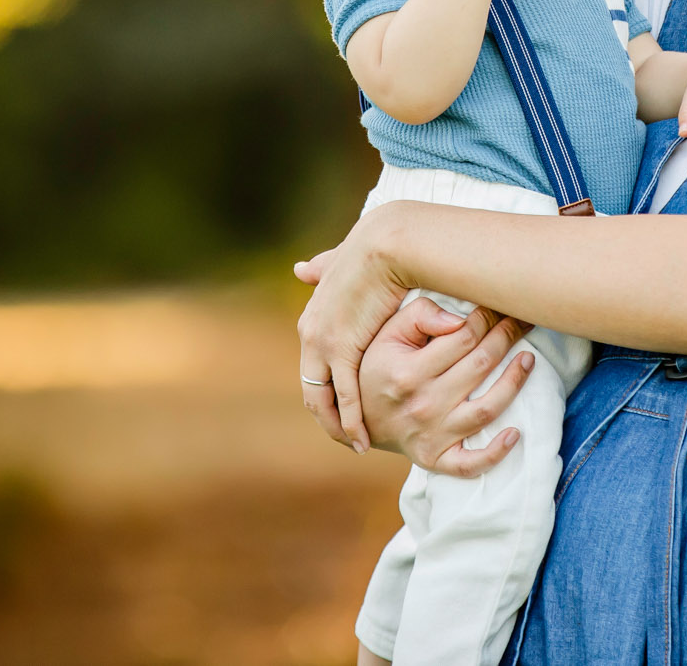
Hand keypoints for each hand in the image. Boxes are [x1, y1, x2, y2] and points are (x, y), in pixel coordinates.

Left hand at [293, 206, 417, 451]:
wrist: (386, 242)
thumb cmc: (374, 247)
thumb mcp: (339, 263)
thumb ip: (320, 269)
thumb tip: (300, 268)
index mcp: (312, 316)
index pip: (313, 364)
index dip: (325, 388)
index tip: (338, 407)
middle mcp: (310, 333)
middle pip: (312, 387)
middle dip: (326, 416)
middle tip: (343, 436)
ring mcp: (322, 343)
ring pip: (324, 398)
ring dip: (337, 426)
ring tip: (354, 445)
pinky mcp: (343, 348)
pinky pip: (346, 395)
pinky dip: (352, 421)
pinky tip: (362, 439)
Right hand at [360, 300, 537, 475]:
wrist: (358, 418)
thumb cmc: (378, 368)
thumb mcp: (385, 335)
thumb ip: (419, 316)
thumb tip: (459, 319)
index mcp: (409, 371)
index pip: (463, 337)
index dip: (487, 317)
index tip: (500, 305)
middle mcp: (422, 404)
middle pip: (480, 365)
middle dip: (507, 337)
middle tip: (523, 321)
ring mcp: (432, 435)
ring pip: (486, 409)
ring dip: (514, 382)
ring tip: (529, 360)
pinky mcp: (436, 459)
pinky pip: (470, 463)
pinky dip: (496, 453)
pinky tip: (517, 433)